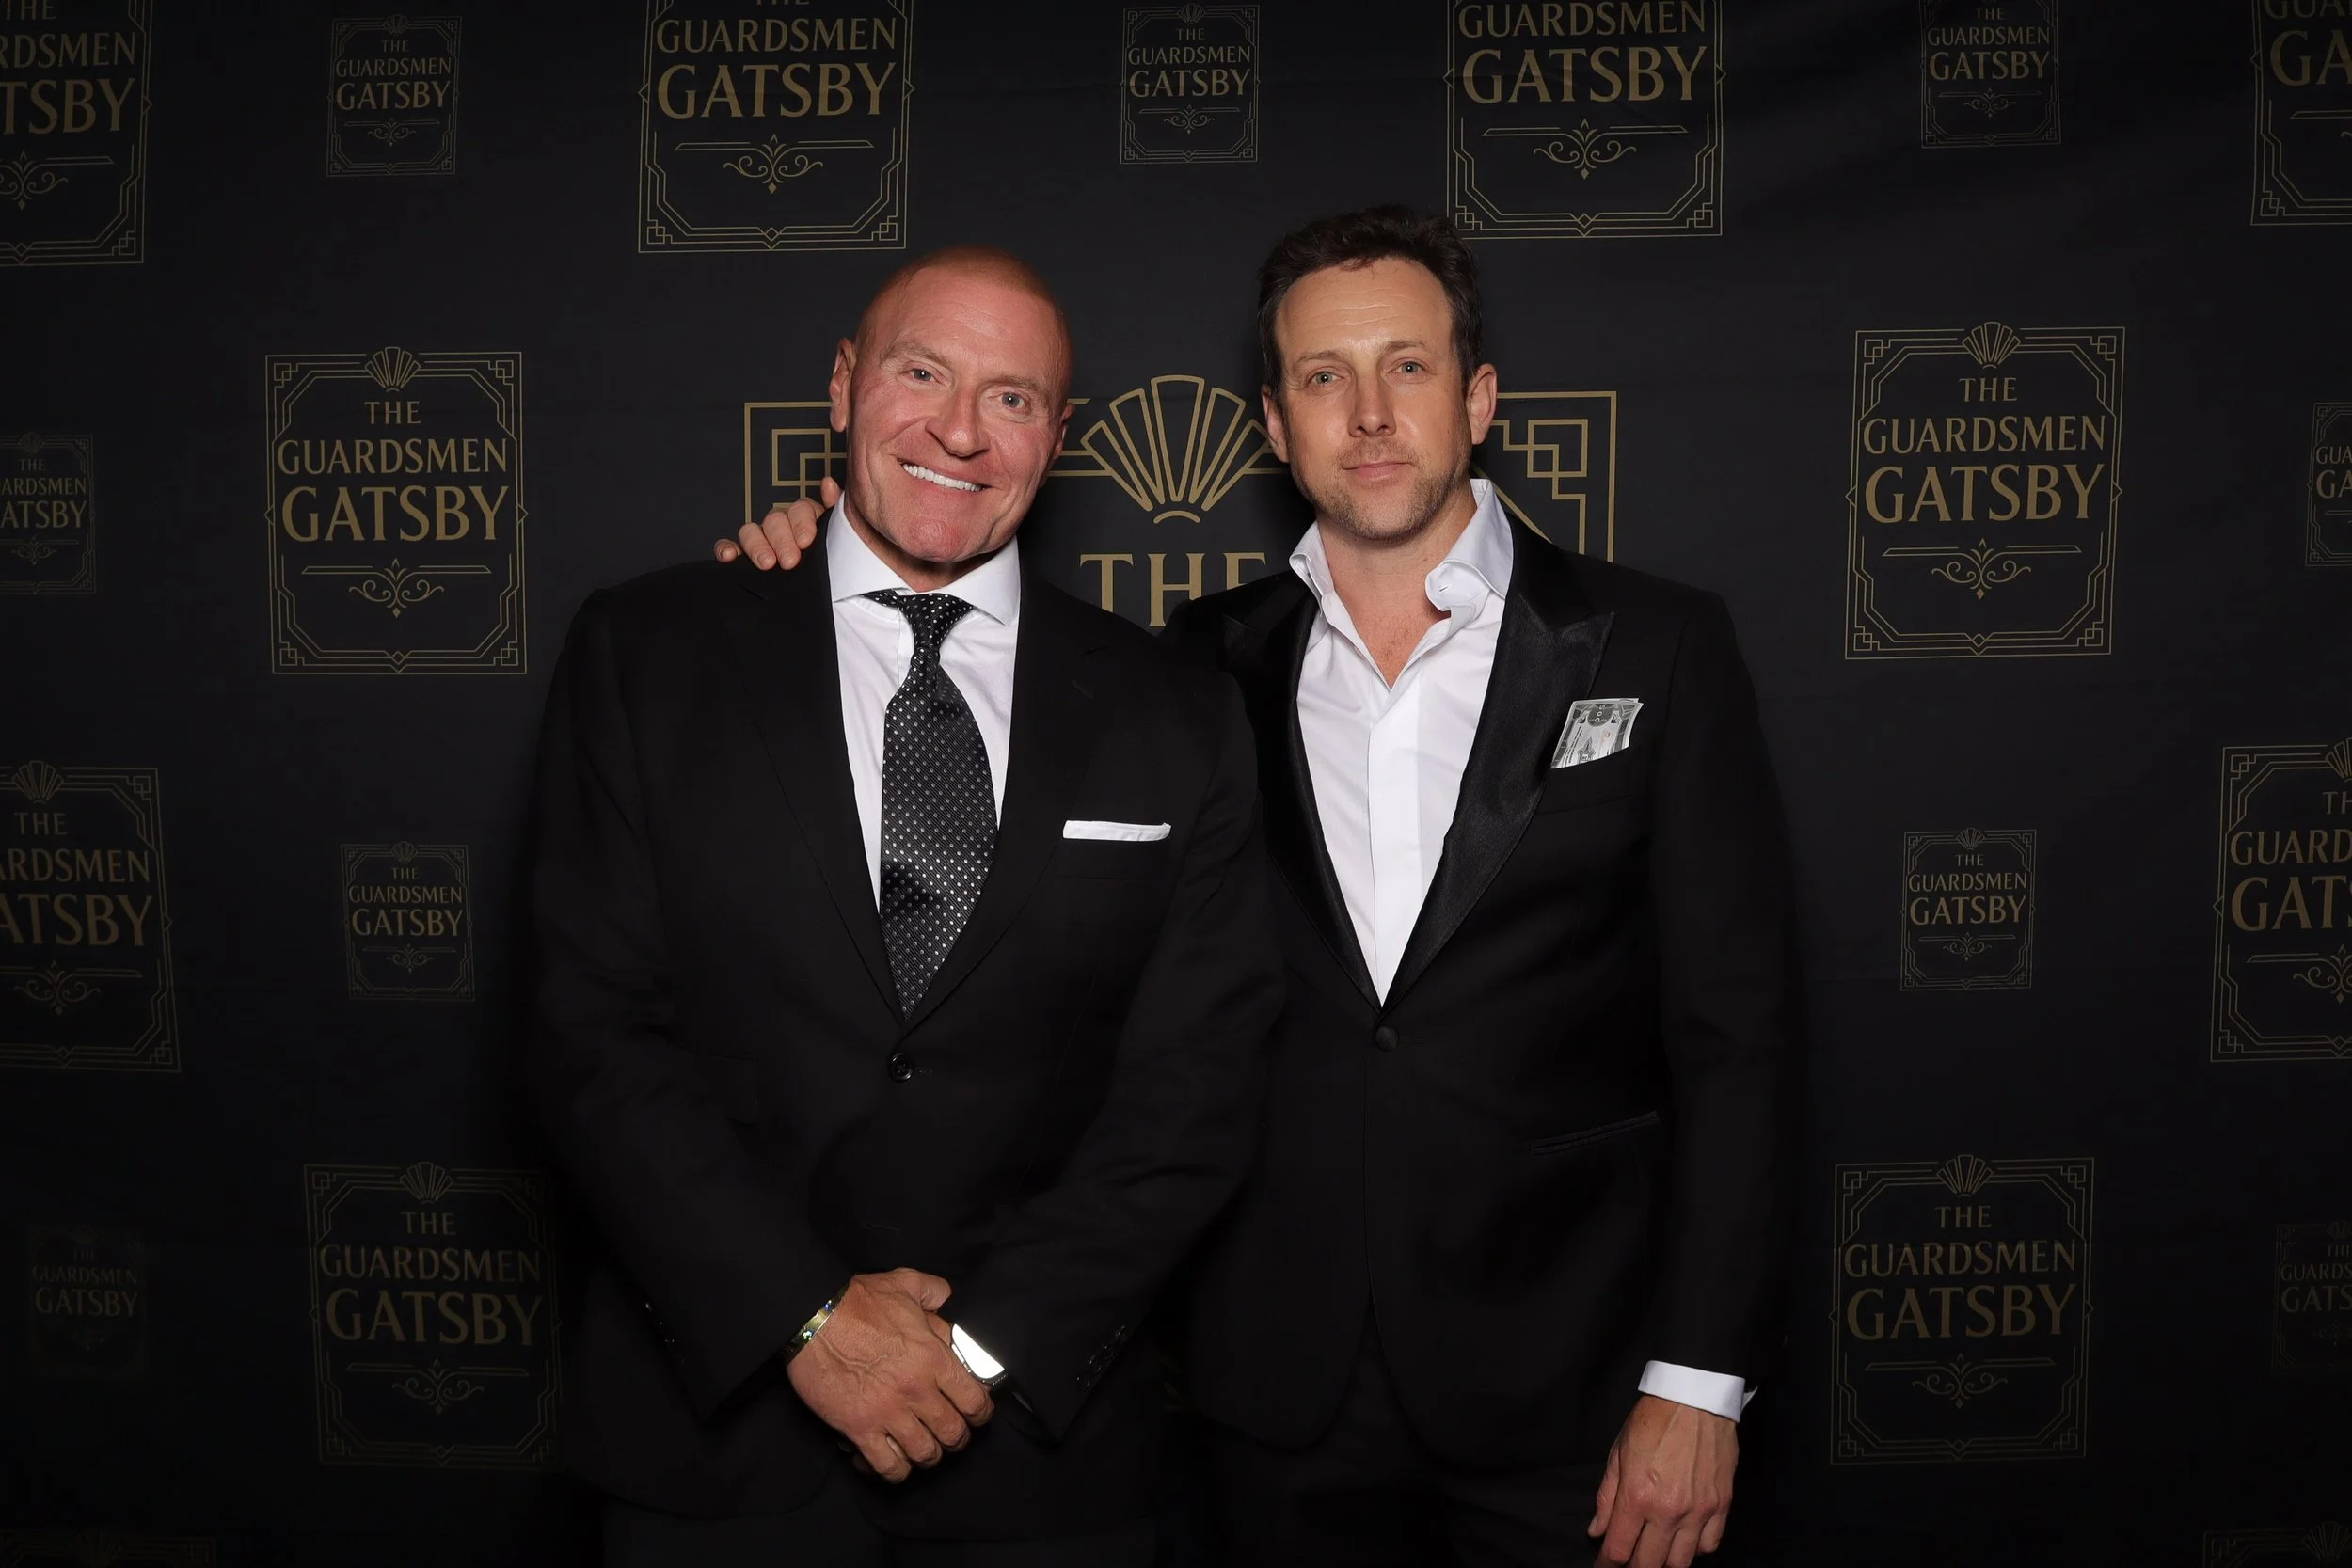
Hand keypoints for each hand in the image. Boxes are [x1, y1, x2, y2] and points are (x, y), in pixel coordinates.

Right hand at [715, 474, 832, 569]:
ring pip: (750, 531)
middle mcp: (782, 528)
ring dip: (756, 545)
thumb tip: (828, 483)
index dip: (801, 523)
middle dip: (781, 540)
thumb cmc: (835, 568)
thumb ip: (836, 511)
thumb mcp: (843, 539)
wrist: (829, 602)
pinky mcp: (743, 558)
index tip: (806, 542)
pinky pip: (729, 548)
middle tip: (790, 561)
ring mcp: (761, 542)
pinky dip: (726, 549)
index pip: (800, 509)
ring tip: (767, 564)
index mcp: (806, 520)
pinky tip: (730, 556)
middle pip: (774, 520)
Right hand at [784, 1267, 992, 1482]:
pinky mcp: (858, 1427)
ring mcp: (887, 1412)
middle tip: (950, 1434)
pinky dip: (894, 1470)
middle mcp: (916, 1390)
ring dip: (927, 1455)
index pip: (974, 1401)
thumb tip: (947, 1300)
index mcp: (933, 1358)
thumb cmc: (858, 1300)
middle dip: (956, 1438)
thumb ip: (934, 1292)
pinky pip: (887, 1466)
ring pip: (924, 1454)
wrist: (812, 1316)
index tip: (976, 1415)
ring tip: (923, 1448)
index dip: (980, 1413)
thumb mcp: (905, 1283)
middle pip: (953, 1434)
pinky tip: (892, 1460)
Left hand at [1589, 1394, 1737, 1567]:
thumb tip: (1598, 1530)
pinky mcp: (1722, 1505)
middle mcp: (1669, 1510)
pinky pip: (1709, 1545)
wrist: (1695, 1398)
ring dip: (1664, 1561)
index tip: (1603, 1566)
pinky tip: (1684, 1540)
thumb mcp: (1618, 1453)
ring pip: (1681, 1562)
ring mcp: (1699, 1511)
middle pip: (1649, 1563)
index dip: (1607, 1564)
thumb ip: (1607, 1497)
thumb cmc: (1653, 1420)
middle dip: (1634, 1567)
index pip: (1618, 1549)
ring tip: (1655, 1551)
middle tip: (1628, 1561)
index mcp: (1638, 1496)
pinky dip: (1695, 1549)